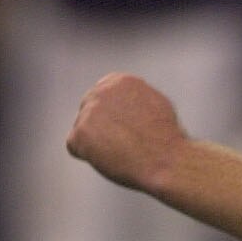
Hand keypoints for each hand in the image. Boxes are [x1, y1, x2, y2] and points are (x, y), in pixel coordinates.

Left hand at [66, 73, 186, 190]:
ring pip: (82, 130)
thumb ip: (133, 99)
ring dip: (96, 144)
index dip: (111, 118)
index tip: (124, 131)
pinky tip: (110, 159)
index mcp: (120, 81)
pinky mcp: (80, 132)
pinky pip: (74, 147)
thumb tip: (123, 104)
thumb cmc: (167, 139)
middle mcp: (101, 90)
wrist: (166, 160)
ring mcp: (89, 110)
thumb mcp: (155, 104)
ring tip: (122, 152)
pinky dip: (88, 157)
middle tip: (122, 145)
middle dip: (100, 129)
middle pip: (88, 112)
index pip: (101, 97)